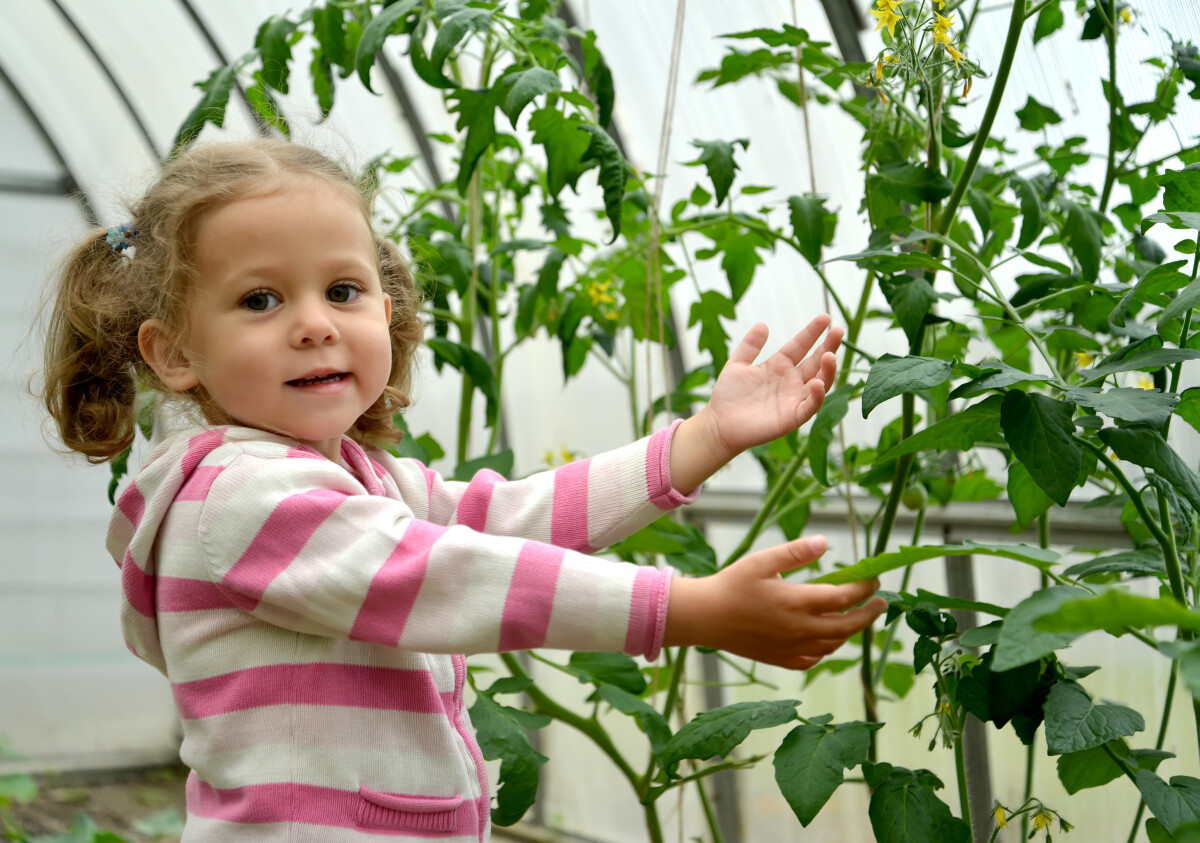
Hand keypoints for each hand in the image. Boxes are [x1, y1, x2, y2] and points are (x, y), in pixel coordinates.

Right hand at [664, 535, 884, 669]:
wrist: (705, 617)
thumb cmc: (732, 584)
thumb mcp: (763, 561)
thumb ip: (796, 552)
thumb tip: (826, 542)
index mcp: (796, 602)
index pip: (844, 597)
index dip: (864, 588)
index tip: (874, 579)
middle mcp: (799, 629)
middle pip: (847, 626)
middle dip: (868, 614)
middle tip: (880, 603)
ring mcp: (791, 648)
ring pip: (833, 645)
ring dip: (849, 631)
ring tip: (855, 617)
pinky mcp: (781, 659)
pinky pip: (814, 659)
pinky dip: (827, 649)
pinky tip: (826, 638)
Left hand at [668, 315, 841, 491]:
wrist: (718, 424)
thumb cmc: (728, 395)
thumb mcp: (737, 364)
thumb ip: (750, 345)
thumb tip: (763, 324)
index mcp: (780, 366)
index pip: (801, 345)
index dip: (813, 332)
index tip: (825, 317)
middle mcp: (792, 381)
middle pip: (816, 362)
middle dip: (829, 347)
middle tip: (839, 330)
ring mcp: (794, 399)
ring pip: (820, 383)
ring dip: (828, 370)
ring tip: (830, 355)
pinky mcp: (792, 418)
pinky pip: (810, 406)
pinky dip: (817, 396)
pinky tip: (818, 383)